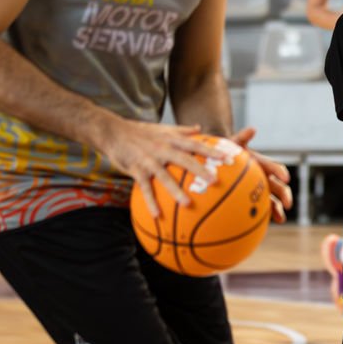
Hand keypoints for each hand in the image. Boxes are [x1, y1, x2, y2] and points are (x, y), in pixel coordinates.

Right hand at [102, 121, 222, 218]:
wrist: (113, 131)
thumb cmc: (141, 131)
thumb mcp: (163, 128)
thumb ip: (182, 130)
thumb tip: (199, 128)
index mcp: (172, 139)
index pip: (196, 144)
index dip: (212, 151)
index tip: (228, 158)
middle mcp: (163, 149)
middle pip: (185, 160)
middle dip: (200, 170)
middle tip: (215, 181)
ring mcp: (149, 160)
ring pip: (165, 177)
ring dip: (176, 191)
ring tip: (188, 204)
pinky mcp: (136, 170)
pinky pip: (145, 188)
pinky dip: (151, 202)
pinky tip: (157, 215)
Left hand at [231, 127, 293, 223]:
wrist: (215, 163)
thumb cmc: (224, 151)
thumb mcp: (231, 144)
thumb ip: (241, 137)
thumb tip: (252, 129)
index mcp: (261, 164)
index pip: (275, 168)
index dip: (281, 173)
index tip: (285, 178)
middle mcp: (263, 178)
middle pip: (279, 187)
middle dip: (285, 195)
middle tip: (288, 204)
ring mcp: (258, 190)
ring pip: (272, 201)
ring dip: (278, 209)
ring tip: (280, 219)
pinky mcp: (250, 201)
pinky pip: (258, 210)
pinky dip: (261, 217)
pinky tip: (259, 227)